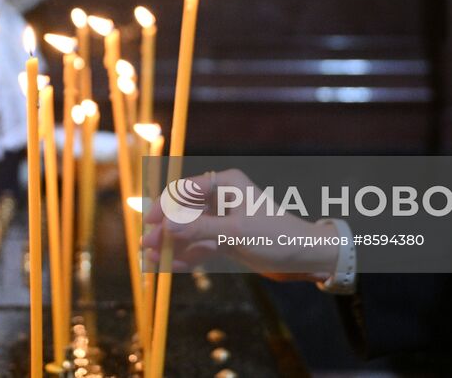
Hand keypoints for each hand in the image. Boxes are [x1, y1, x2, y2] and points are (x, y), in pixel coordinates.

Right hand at [140, 168, 340, 282]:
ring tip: (153, 261)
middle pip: (184, 212)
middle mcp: (222, 198)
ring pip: (190, 231)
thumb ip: (199, 229)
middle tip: (147, 247)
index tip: (151, 223)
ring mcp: (223, 220)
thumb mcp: (235, 232)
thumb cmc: (276, 235)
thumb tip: (166, 227)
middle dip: (166, 230)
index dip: (165, 206)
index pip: (186, 190)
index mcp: (227, 184)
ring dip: (173, 246)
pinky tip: (173, 267)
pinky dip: (187, 256)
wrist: (304, 256)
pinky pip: (200, 245)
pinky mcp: (226, 239)